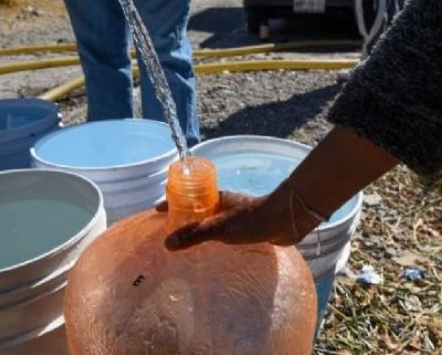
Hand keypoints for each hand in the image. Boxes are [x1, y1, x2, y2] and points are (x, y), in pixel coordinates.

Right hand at [156, 186, 320, 250]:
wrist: (283, 221)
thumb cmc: (250, 220)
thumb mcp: (218, 228)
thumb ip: (194, 235)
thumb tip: (167, 243)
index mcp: (215, 197)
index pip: (187, 195)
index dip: (171, 201)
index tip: (157, 210)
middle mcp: (223, 203)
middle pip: (197, 206)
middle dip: (183, 214)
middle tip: (169, 227)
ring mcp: (234, 215)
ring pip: (210, 218)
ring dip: (197, 224)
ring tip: (185, 238)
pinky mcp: (244, 226)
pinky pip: (221, 229)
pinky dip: (211, 234)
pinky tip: (211, 246)